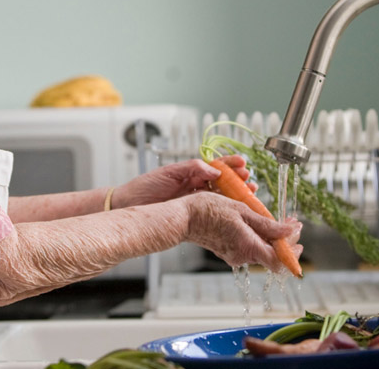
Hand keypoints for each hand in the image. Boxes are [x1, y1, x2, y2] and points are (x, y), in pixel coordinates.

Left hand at [113, 156, 256, 209]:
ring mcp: (194, 201)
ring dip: (236, 195)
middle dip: (238, 181)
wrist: (129, 206)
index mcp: (190, 173)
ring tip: (249, 194)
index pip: (216, 166)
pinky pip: (212, 211)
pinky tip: (234, 211)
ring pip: (221, 197)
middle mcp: (195, 186)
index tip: (243, 164)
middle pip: (223, 182)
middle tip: (250, 182)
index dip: (230, 165)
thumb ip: (192, 168)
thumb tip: (214, 169)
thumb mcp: (168, 173)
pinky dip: (225, 210)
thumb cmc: (144, 187)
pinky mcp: (192, 215)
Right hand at [182, 192, 302, 272]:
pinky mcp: (228, 251)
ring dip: (272, 237)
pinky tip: (258, 223)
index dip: (292, 252)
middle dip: (285, 240)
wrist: (183, 217)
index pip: (279, 261)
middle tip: (291, 223)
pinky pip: (249, 247)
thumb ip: (267, 224)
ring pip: (261, 250)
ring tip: (276, 220)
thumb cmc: (208, 210)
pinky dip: (258, 237)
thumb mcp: (242, 211)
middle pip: (272, 255)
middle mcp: (242, 256)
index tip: (298, 234)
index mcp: (248, 247)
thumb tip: (289, 231)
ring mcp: (234, 255)